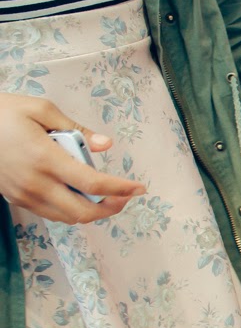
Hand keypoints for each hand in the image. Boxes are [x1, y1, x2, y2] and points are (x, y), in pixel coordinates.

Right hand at [0, 94, 145, 222]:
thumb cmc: (3, 113)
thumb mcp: (41, 109)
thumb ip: (76, 129)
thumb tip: (105, 144)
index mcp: (45, 158)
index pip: (93, 184)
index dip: (121, 189)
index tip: (139, 187)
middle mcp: (35, 183)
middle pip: (84, 212)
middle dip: (112, 207)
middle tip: (126, 195)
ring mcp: (25, 195)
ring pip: (68, 218)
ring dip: (93, 211)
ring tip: (107, 196)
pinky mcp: (17, 199)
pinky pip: (52, 214)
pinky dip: (72, 210)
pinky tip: (80, 195)